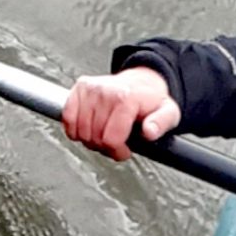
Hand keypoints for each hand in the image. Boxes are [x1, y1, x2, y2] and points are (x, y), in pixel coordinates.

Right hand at [61, 66, 179, 159]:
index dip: (118, 152)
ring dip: (91, 140)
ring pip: (80, 132)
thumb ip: (162, 124)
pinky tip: (89, 128)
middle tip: (115, 141)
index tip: (125, 149)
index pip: (110, 140)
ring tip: (105, 133)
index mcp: (126, 98)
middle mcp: (105, 91)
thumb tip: (149, 132)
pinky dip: (75, 130)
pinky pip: (67, 119)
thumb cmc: (152, 103)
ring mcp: (90, 89)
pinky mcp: (79, 88)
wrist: (140, 84)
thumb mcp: (168, 113)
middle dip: (105, 147)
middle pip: (94, 139)